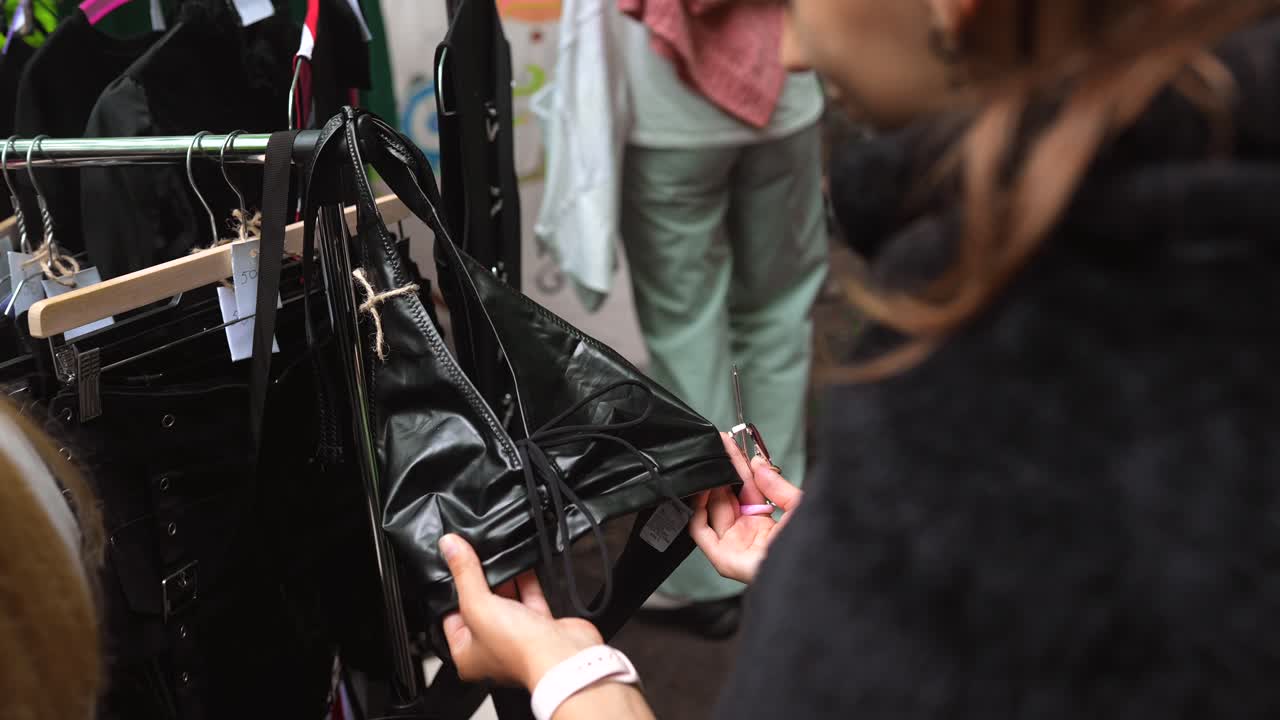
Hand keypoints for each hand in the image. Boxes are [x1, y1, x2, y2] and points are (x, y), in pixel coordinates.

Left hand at [439, 534, 603, 689]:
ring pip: (506, 601)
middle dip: (481, 583)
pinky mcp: (541, 627)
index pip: (452, 617)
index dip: (452, 592)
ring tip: (497, 556)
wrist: (562, 655)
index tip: (453, 566)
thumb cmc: (518, 649)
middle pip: (480, 607)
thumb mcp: (478, 606)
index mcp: (467, 655)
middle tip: (475, 557)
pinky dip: (526, 581)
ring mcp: (518, 638)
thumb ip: (464, 574)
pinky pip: (530, 598)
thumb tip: (449, 547)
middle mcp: (493, 649)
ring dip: (504, 580)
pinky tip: (522, 564)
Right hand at [688, 433, 802, 583]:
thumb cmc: (811, 549)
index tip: (732, 444)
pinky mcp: (722, 557)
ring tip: (712, 461)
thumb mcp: (798, 508)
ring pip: (711, 509)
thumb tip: (759, 462)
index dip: (739, 467)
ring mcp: (733, 545)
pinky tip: (704, 489)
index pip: (746, 489)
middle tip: (719, 445)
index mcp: (763, 524)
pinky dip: (697, 510)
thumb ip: (778, 486)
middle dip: (722, 470)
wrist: (811, 574)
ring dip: (709, 485)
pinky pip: (701, 531)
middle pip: (727, 496)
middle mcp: (746, 534)